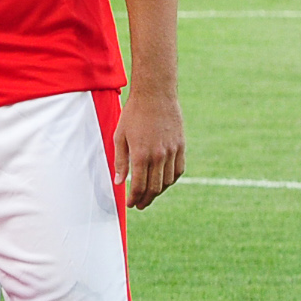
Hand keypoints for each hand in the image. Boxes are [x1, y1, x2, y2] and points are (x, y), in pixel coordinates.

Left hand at [114, 86, 184, 208]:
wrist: (156, 96)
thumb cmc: (133, 115)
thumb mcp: (119, 137)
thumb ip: (120, 161)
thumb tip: (120, 182)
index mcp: (141, 154)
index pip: (140, 185)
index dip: (134, 198)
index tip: (130, 204)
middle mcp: (159, 156)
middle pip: (155, 187)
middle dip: (146, 199)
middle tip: (139, 205)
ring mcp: (173, 151)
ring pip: (168, 181)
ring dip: (159, 192)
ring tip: (149, 196)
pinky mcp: (181, 146)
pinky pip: (178, 170)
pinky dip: (171, 180)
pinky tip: (164, 183)